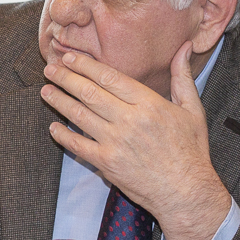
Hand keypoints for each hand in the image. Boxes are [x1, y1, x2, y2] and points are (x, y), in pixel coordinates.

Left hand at [40, 43, 230, 239]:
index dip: (86, 66)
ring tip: (46, 90)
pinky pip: (77, 145)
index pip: (110, 78)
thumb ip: (182, 77)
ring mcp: (115, 142)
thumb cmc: (191, 151)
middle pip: (89, 93)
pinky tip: (53, 127)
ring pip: (79, 115)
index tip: (70, 58)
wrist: (186, 192)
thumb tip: (184, 47)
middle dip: (66, 78)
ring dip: (59, 101)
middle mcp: (130, 120)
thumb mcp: (193, 110)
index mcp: (149, 104)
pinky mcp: (106, 163)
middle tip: (50, 69)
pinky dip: (62, 135)